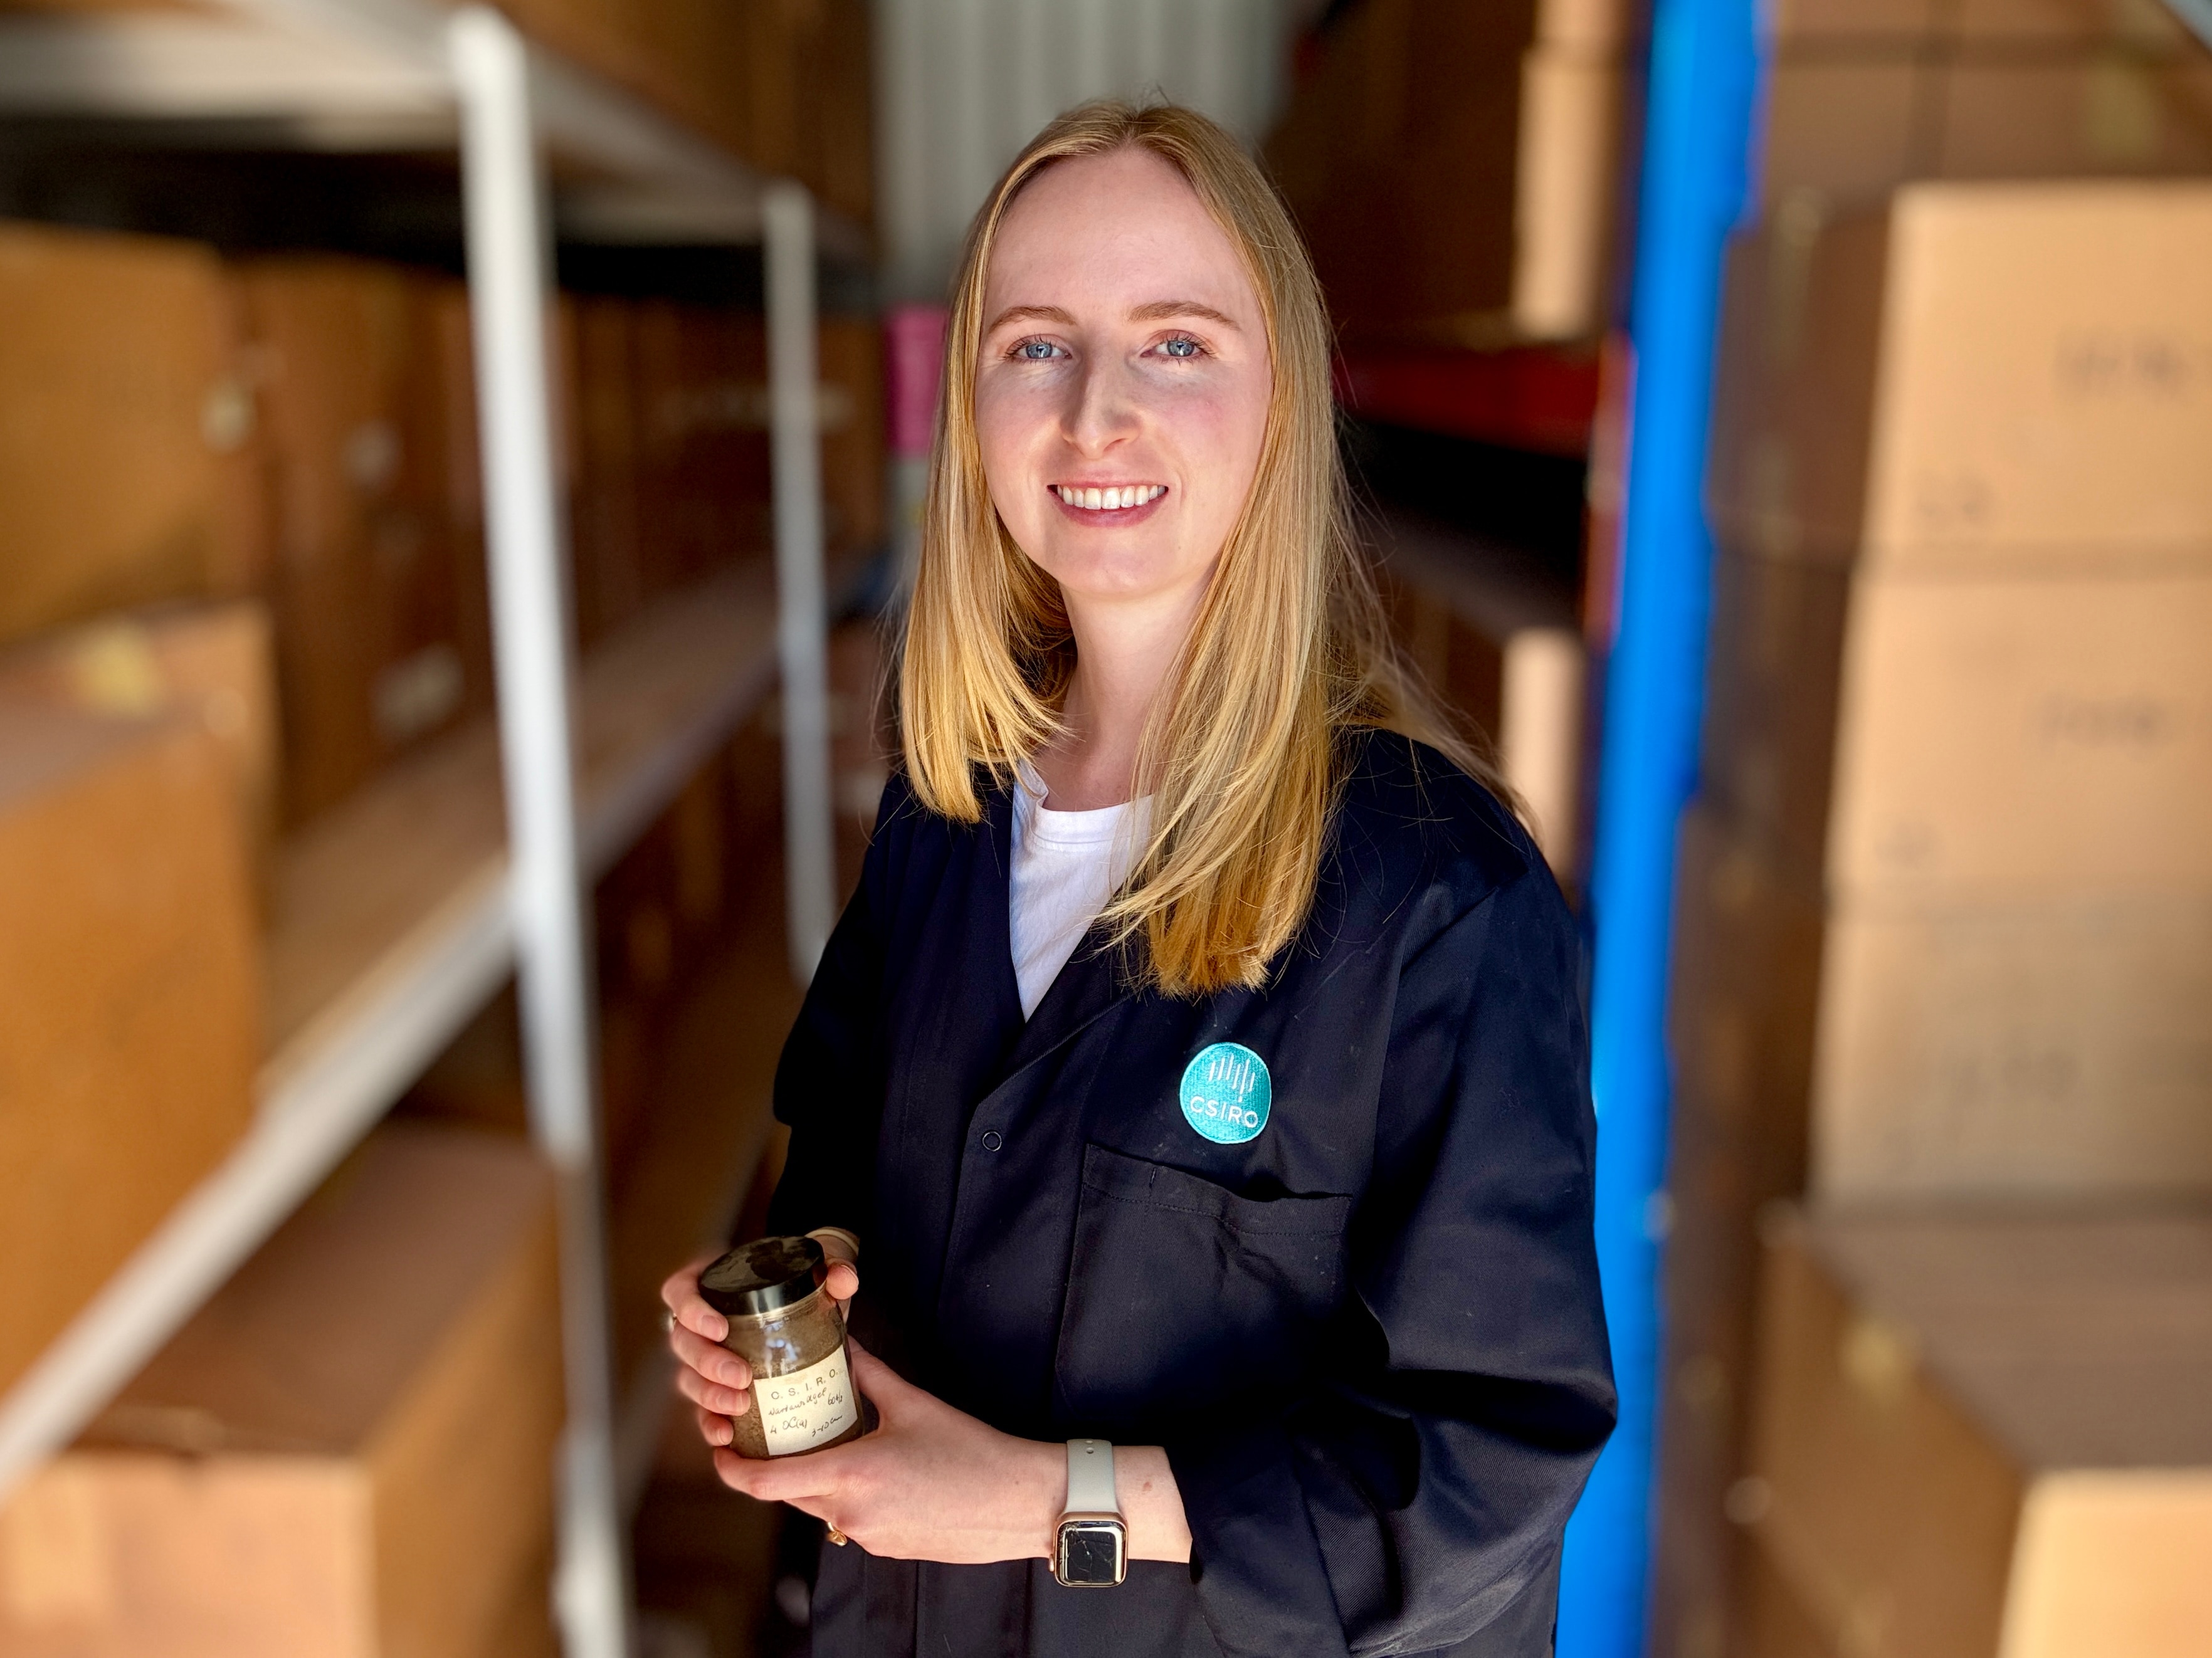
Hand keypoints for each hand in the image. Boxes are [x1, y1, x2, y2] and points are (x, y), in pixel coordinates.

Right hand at [661, 1239, 861, 1447]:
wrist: (818, 1309)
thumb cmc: (809, 1283)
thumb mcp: (821, 1270)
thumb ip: (835, 1269)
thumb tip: (843, 1278)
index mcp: (714, 1283)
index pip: (680, 1292)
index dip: (691, 1311)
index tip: (721, 1328)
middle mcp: (702, 1321)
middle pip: (682, 1342)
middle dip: (707, 1363)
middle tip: (741, 1377)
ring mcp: (708, 1357)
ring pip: (688, 1378)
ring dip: (708, 1395)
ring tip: (740, 1405)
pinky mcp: (720, 1387)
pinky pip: (703, 1408)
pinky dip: (710, 1422)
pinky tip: (727, 1435)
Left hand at [711, 1338, 1064, 1561]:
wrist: (1020, 1502)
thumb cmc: (971, 1452)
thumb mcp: (913, 1404)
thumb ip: (868, 1374)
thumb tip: (842, 1342)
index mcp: (848, 1476)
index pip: (765, 1482)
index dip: (732, 1468)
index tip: (720, 1448)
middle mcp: (848, 1514)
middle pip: (788, 1493)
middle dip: (775, 1465)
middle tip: (772, 1432)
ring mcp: (867, 1536)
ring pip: (821, 1506)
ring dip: (817, 1478)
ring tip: (831, 1442)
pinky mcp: (888, 1546)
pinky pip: (851, 1520)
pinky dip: (849, 1495)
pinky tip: (875, 1470)